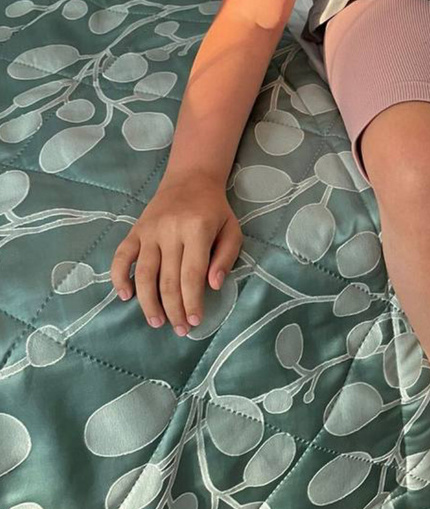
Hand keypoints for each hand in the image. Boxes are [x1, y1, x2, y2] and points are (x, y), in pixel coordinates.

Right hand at [110, 172, 243, 333]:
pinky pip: (121, 256)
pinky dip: (118, 277)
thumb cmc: (215, 210)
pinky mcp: (135, 230)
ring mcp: (149, 230)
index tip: (194, 322)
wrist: (191, 178)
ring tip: (156, 322)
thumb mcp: (232, 229)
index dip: (192, 301)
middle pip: (167, 279)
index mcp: (196, 229)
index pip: (191, 275)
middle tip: (179, 330)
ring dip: (148, 302)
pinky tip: (124, 296)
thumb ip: (226, 257)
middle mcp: (169, 230)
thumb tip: (213, 285)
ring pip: (143, 273)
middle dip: (173, 309)